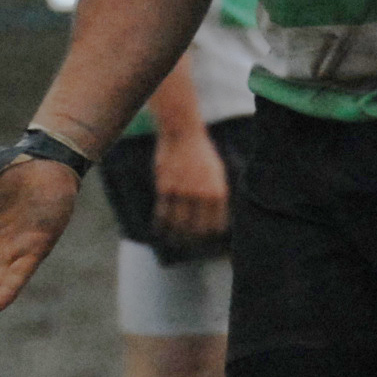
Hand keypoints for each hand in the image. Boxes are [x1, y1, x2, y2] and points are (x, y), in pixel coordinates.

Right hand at [152, 124, 229, 249]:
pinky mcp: (166, 188)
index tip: (204, 239)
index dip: (210, 235)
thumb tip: (215, 216)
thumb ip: (216, 194)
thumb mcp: (216, 172)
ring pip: (178, 224)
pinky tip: (159, 228)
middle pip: (197, 228)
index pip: (215, 224)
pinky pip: (163, 213)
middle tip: (187, 243)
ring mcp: (183, 192)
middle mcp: (202, 195)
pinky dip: (161, 225)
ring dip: (175, 236)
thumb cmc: (200, 153)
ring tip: (173, 240)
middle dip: (192, 240)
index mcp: (218, 192)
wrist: (183, 133)